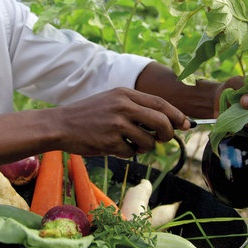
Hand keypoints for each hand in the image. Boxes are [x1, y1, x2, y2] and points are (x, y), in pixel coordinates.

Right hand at [53, 87, 189, 157]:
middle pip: (161, 121)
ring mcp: (117, 124)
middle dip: (168, 133)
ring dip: (144, 147)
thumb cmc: (88, 114)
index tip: (187, 124)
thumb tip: (167, 122)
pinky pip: (131, 152)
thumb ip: (136, 107)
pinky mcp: (110, 141)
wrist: (60, 125)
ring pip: (148, 141)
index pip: (160, 103)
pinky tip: (113, 146)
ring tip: (129, 143)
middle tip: (164, 139)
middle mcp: (123, 106)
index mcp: (125, 94)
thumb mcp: (112, 101)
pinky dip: (127, 153)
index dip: (177, 115)